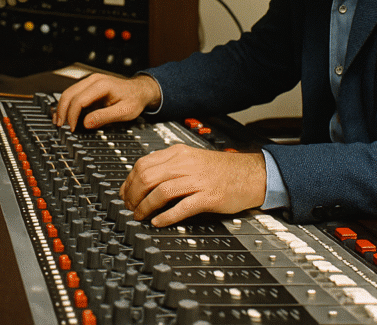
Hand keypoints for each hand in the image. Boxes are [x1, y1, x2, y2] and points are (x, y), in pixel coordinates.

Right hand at [53, 73, 161, 130]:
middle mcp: (93, 80)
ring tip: (59, 121)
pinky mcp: (89, 86)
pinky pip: (73, 94)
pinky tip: (64, 114)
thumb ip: (105, 117)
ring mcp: (90, 82)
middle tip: (60, 126)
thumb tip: (86, 123)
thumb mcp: (124, 111)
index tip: (72, 128)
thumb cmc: (134, 100)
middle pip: (69, 94)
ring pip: (68, 93)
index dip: (72, 115)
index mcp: (102, 85)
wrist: (140, 90)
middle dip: (62, 111)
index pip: (79, 100)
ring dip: (62, 107)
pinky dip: (67, 104)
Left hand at [120, 145, 266, 225]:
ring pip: (160, 191)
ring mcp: (197, 180)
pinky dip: (166, 216)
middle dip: (133, 195)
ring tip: (140, 216)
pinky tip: (158, 222)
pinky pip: (181, 207)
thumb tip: (143, 179)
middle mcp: (185, 164)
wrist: (252, 174)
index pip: (143, 164)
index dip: (128, 182)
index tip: (124, 194)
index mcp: (178, 153)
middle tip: (129, 208)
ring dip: (145, 207)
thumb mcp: (191, 159)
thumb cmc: (222, 170)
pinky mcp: (208, 197)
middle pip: (147, 177)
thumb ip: (169, 165)